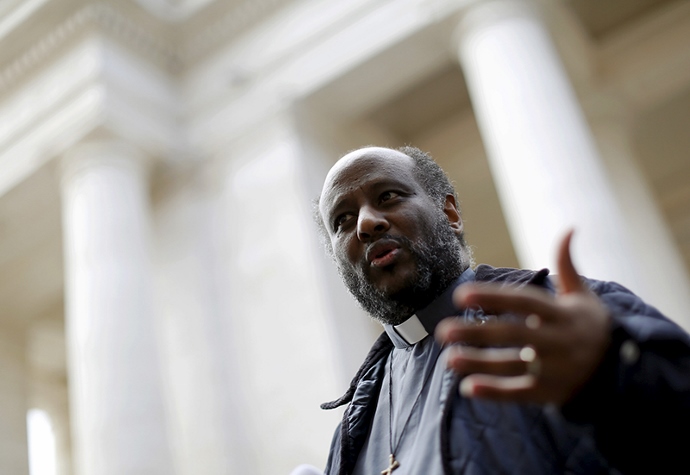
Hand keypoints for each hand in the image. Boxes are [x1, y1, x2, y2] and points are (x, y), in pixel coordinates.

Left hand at [435, 231, 611, 404]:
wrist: (623, 371)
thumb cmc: (591, 326)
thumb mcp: (582, 296)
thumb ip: (568, 265)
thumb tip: (569, 228)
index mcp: (562, 314)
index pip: (524, 302)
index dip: (494, 297)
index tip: (462, 294)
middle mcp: (558, 341)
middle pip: (513, 335)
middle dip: (478, 333)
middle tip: (443, 331)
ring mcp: (554, 369)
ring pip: (513, 365)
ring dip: (480, 363)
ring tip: (449, 359)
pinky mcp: (550, 392)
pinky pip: (520, 393)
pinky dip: (495, 392)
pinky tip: (468, 388)